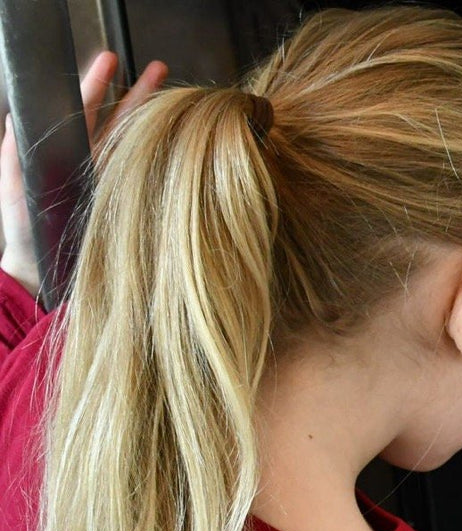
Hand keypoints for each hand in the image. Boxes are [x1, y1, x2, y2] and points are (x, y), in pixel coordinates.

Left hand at [1, 52, 166, 297]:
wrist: (44, 274)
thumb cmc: (24, 233)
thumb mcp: (13, 185)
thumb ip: (15, 152)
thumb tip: (18, 117)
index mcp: (65, 152)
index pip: (83, 110)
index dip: (95, 84)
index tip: (108, 60)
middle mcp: (93, 163)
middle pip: (118, 119)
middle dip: (137, 91)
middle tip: (157, 68)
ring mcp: (114, 182)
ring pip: (137, 142)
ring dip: (154, 117)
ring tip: (173, 94)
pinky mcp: (129, 202)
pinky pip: (148, 172)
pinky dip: (165, 155)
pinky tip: (180, 141)